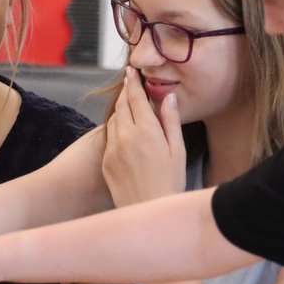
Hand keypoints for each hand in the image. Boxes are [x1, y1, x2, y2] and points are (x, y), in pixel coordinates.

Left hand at [102, 67, 185, 205]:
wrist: (148, 212)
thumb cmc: (170, 182)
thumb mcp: (177, 150)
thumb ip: (171, 121)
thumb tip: (168, 97)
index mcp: (147, 131)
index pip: (136, 98)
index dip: (133, 82)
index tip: (131, 71)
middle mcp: (126, 137)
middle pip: (122, 105)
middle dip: (125, 92)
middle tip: (129, 83)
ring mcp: (113, 149)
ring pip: (113, 119)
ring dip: (120, 110)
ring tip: (129, 107)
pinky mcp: (106, 161)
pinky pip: (109, 137)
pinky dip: (116, 128)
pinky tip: (124, 131)